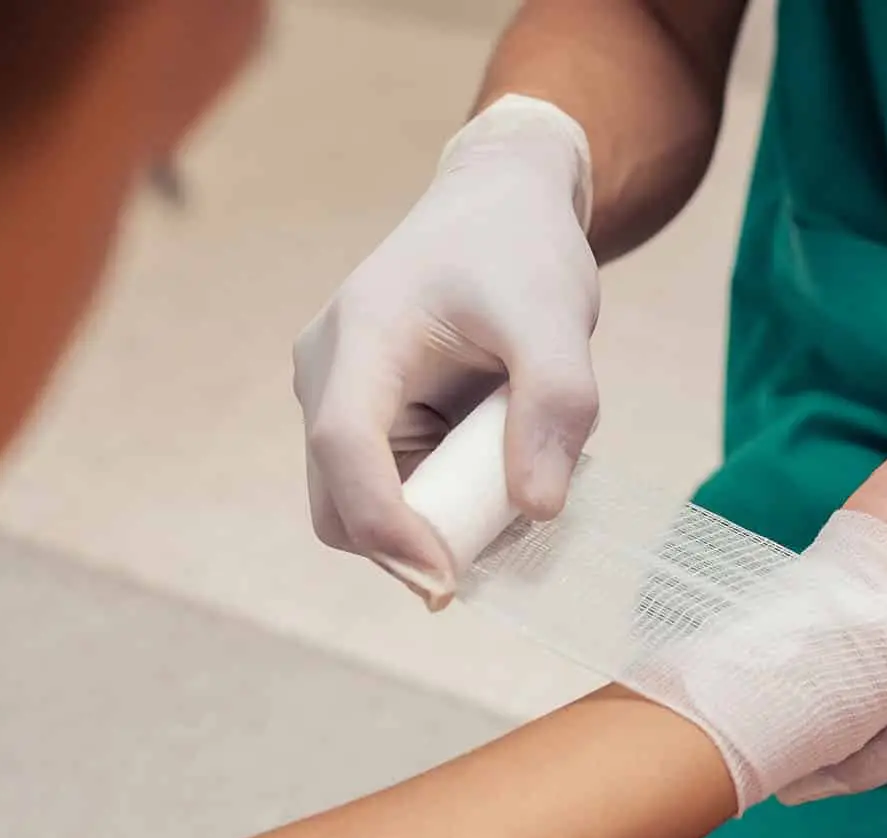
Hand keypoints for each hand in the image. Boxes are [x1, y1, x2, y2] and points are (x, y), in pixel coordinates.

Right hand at [294, 96, 599, 603]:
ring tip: (516, 492)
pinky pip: (396, 495)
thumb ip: (555, 405)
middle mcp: (329, 375)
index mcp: (361, 336)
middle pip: (339, 503)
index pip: (343, 446)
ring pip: (366, 511)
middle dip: (411, 546)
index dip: (385, 525)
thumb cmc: (520, 250)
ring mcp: (343, 403)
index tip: (443, 582)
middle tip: (502, 551)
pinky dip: (445, 511)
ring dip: (435, 529)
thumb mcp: (557, 317)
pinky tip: (503, 483)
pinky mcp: (371, 425)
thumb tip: (538, 508)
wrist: (500, 208)